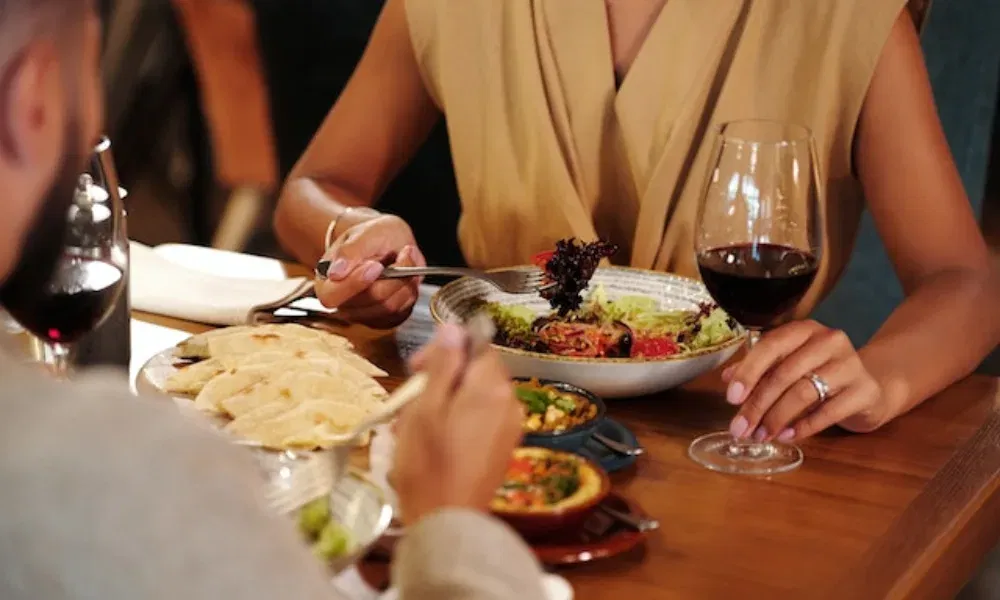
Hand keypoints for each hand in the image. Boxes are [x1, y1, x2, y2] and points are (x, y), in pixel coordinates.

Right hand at [315, 214, 424, 328]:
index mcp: (326, 284)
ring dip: (405, 281)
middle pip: (370, 300)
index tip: (375, 265)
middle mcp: (343, 305)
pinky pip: (403, 311)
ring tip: (406, 258)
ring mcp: (365, 315)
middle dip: (392, 276)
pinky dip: (410, 290)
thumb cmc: (372, 237)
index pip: (332, 296)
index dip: (355, 283)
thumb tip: (335, 273)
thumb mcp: (363, 233)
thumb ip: (349, 251)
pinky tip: (407, 274)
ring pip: (390, 306)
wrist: (388, 243)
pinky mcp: (385, 319)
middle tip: (403, 252)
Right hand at [390, 324, 522, 524]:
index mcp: (492, 387)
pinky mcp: (504, 447)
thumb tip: (454, 328)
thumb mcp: (425, 408)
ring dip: (445, 401)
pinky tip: (432, 440)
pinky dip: (457, 420)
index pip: (476, 345)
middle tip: (409, 401)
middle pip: (476, 371)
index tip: (415, 368)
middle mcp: (510, 402)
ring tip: (413, 426)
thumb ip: (443, 365)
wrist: (448, 521)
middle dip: (441, 378)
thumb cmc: (428, 464)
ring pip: (475, 396)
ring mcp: (510, 427)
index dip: (445, 350)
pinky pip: (481, 419)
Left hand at [722, 320, 885, 442]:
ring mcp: (850, 364)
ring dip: (776, 418)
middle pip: (784, 373)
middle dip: (757, 405)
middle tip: (740, 428)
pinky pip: (828, 412)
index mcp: (804, 330)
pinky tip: (786, 436)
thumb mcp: (789, 367)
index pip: (770, 346)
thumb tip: (727, 379)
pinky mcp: (865, 391)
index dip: (748, 372)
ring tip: (761, 435)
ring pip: (803, 393)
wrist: (870, 388)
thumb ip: (760, 369)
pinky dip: (803, 427)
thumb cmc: (820, 374)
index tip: (731, 398)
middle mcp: (829, 340)